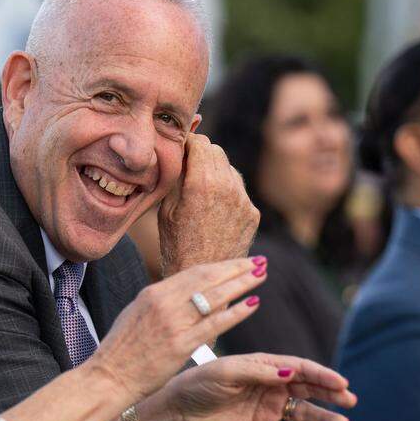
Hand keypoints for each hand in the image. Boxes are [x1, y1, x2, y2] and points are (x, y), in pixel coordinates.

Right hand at [88, 257, 267, 403]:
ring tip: (262, 276)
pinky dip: (236, 312)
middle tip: (260, 262)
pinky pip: (215, 324)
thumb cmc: (123, 350)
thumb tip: (186, 294)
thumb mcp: (138, 314)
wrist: (109, 376)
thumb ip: (162, 303)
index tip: (241, 262)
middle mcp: (164, 302)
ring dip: (242, 284)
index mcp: (153, 293)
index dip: (221, 266)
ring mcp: (173, 322)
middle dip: (237, 268)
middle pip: (208, 278)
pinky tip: (252, 304)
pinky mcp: (181, 344)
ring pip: (215, 296)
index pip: (195, 272)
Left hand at [150, 353, 355, 420]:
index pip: (299, 367)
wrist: (179, 411)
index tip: (341, 383)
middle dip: (330, 393)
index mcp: (263, 365)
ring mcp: (267, 406)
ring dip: (322, 417)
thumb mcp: (227, 372)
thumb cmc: (200, 383)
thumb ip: (260, 372)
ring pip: (302, 412)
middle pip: (307, 388)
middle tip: (350, 400)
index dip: (321, 375)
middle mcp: (270, 384)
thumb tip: (292, 372)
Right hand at [158, 133, 259, 276]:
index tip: (180, 149)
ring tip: (200, 189)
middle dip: (202, 154)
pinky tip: (214, 207)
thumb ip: (177, 176)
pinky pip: (239, 190)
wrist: (202, 278)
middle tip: (188, 165)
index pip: (201, 142)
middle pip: (217, 151)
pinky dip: (227, 190)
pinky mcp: (253, 213)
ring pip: (229, 169)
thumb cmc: (176, 244)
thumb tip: (181, 154)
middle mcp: (228, 187)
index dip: (188, 143)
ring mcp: (244, 201)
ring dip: (216, 171)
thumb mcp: (167, 208)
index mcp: (202, 183)